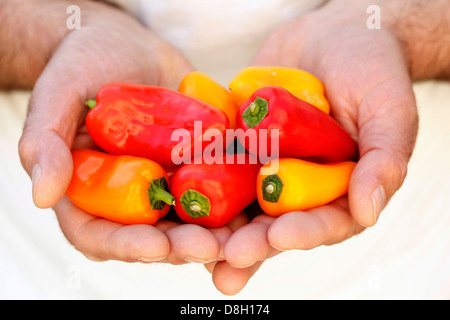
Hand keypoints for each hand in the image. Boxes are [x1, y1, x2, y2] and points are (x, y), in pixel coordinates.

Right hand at [17, 2, 228, 264]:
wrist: (128, 45)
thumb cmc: (84, 63)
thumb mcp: (60, 93)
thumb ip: (47, 140)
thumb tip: (42, 195)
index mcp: (89, 193)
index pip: (100, 236)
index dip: (127, 247)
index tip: (157, 246)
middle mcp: (130, 199)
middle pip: (154, 237)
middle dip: (183, 247)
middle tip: (210, 247)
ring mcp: (167, 187)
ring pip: (192, 222)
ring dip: (220, 235)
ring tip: (244, 238)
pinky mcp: (198, 168)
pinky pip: (220, 189)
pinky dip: (241, 201)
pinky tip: (262, 205)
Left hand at [214, 0, 418, 293]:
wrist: (333, 35)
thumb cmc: (372, 70)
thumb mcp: (389, 111)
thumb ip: (383, 160)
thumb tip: (368, 212)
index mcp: (339, 191)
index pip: (323, 223)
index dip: (302, 234)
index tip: (279, 238)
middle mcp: (298, 187)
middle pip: (274, 224)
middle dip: (251, 241)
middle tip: (228, 254)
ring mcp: (264, 167)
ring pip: (239, 203)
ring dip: (217, 227)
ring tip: (193, 247)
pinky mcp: (237, 146)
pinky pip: (215, 163)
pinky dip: (196, 178)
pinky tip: (173, 192)